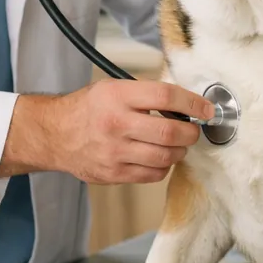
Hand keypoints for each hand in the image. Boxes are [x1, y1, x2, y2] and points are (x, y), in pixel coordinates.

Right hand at [0, 80, 214, 183]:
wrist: (55, 135)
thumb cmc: (88, 109)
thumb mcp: (113, 88)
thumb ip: (146, 93)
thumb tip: (185, 102)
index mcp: (117, 96)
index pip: (165, 96)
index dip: (193, 103)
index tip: (206, 109)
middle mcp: (116, 124)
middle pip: (170, 132)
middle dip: (191, 132)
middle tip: (193, 129)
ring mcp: (115, 153)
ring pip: (166, 157)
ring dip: (180, 151)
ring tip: (178, 143)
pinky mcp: (114, 174)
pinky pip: (153, 175)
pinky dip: (164, 166)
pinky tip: (159, 156)